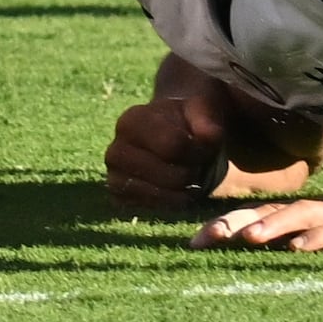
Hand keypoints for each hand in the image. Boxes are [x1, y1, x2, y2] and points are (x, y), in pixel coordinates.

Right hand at [106, 89, 233, 206]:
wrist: (171, 144)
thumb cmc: (186, 125)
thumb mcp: (201, 111)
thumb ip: (207, 117)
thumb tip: (209, 136)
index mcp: (131, 121)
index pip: (174, 146)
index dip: (199, 151)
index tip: (203, 147)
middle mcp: (116, 151)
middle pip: (173, 177)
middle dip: (194, 173)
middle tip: (196, 164)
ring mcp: (114, 177)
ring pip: (165, 196)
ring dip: (185, 191)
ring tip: (187, 177)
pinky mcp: (119, 199)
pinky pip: (154, 210)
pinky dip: (172, 204)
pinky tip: (176, 190)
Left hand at [194, 189, 322, 253]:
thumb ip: (296, 243)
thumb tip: (258, 253)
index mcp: (302, 215)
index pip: (255, 216)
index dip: (223, 227)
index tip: (190, 244)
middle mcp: (315, 211)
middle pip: (267, 211)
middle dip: (232, 224)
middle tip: (200, 240)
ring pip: (300, 215)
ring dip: (272, 226)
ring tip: (246, 239)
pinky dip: (319, 237)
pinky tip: (299, 249)